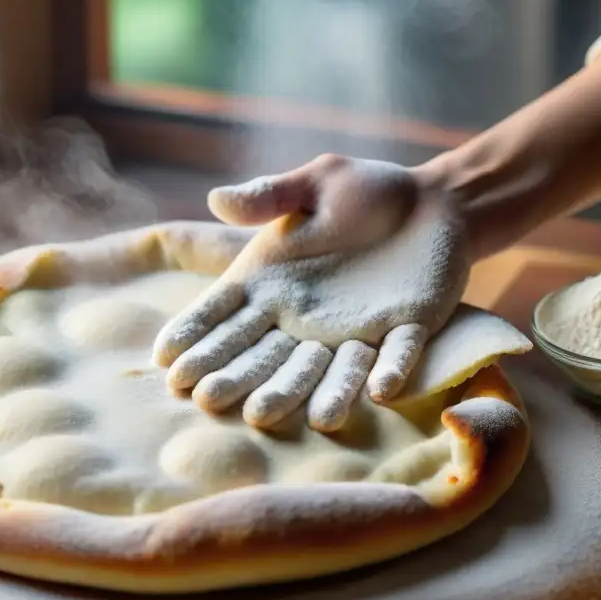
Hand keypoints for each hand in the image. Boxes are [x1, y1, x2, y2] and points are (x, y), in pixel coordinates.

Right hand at [152, 154, 469, 430]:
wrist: (434, 202)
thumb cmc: (362, 191)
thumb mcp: (314, 183)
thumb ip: (270, 195)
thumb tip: (215, 198)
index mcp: (274, 280)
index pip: (225, 313)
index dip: (196, 335)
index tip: (165, 361)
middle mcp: (305, 316)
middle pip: (263, 353)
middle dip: (235, 375)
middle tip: (207, 400)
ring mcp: (355, 329)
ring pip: (324, 368)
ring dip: (304, 390)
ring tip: (272, 416)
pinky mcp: (406, 328)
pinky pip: (398, 353)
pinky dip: (391, 370)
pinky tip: (381, 391)